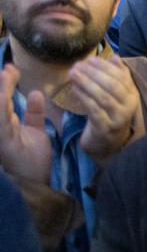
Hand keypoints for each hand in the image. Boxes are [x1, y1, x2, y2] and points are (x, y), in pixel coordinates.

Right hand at [0, 64, 50, 184]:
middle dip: (2, 84)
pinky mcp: (3, 142)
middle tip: (10, 68)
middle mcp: (0, 128)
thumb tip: (35, 93)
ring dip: (1, 91)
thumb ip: (34, 114)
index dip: (4, 84)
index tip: (12, 69)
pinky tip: (4, 96)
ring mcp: (0, 135)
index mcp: (4, 125)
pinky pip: (1, 121)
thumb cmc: (33, 160)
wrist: (39, 182)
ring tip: (7, 74)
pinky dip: (1, 106)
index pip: (1, 101)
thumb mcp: (35, 131)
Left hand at [72, 56, 139, 159]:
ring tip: (73, 74)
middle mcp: (129, 106)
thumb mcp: (116, 94)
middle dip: (93, 73)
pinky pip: (94, 110)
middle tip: (77, 65)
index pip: (121, 77)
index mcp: (133, 95)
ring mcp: (118, 118)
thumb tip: (115, 57)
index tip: (90, 59)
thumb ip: (118, 76)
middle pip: (112, 86)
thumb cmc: (109, 113)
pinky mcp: (105, 128)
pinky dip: (83, 98)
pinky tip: (74, 89)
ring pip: (103, 97)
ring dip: (86, 83)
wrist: (107, 142)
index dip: (105, 67)